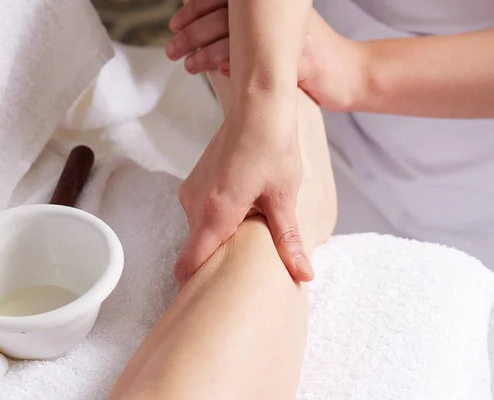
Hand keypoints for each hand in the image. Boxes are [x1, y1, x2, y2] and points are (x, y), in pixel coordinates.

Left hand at [166, 1, 366, 111]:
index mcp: (270, 4)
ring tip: (187, 65)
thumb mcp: (277, 37)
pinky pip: (254, 57)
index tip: (174, 25)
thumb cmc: (308, 59)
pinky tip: (213, 70)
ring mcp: (286, 31)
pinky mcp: (295, 54)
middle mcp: (276, 12)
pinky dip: (228, 61)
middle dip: (190, 30)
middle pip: (221, 12)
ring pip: (231, 33)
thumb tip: (209, 33)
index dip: (193, 8)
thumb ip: (248, 29)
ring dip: (202, 49)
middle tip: (171, 49)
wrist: (349, 74)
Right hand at [175, 95, 312, 286]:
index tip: (207, 298)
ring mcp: (192, 189)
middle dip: (217, 259)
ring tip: (250, 231)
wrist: (259, 104)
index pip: (190, 263)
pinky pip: (202, 211)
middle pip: (197, 248)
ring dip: (221, 235)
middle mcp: (195, 203)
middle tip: (246, 263)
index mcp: (215, 212)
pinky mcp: (195, 179)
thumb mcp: (284, 196)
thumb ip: (287, 240)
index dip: (195, 285)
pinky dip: (218, 218)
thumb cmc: (273, 147)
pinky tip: (244, 209)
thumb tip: (303, 274)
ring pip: (200, 229)